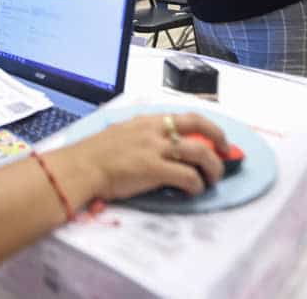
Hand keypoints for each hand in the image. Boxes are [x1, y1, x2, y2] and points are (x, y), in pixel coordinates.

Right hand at [72, 113, 227, 200]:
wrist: (81, 166)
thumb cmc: (96, 153)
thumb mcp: (122, 134)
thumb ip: (144, 136)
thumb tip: (162, 147)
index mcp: (147, 121)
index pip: (186, 116)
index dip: (208, 126)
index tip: (216, 138)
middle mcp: (154, 130)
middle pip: (200, 127)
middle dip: (219, 140)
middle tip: (224, 155)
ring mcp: (154, 148)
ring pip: (199, 152)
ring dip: (212, 168)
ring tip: (211, 179)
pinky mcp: (153, 168)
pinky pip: (187, 176)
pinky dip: (196, 185)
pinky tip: (193, 191)